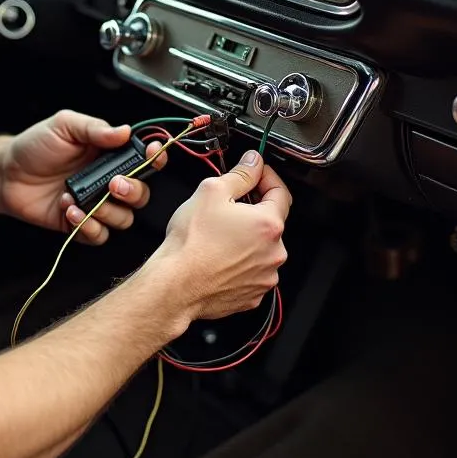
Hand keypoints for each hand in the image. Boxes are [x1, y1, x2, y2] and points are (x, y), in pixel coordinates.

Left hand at [0, 109, 165, 243]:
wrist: (6, 173)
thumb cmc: (35, 146)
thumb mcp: (65, 126)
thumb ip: (95, 129)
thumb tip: (124, 131)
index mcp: (109, 155)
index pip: (144, 160)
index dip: (155, 159)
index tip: (153, 154)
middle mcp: (107, 182)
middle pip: (141, 195)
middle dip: (133, 191)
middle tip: (114, 184)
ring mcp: (95, 205)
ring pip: (123, 219)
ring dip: (107, 212)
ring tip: (82, 200)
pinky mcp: (80, 225)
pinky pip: (99, 235)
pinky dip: (88, 226)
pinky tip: (70, 210)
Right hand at [153, 148, 290, 319]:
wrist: (176, 286)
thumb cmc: (191, 243)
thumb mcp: (211, 191)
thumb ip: (240, 174)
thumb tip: (253, 162)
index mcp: (268, 224)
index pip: (280, 192)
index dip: (266, 177)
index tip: (255, 173)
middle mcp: (274, 253)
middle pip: (270, 221)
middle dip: (252, 210)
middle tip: (227, 207)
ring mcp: (265, 277)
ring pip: (261, 248)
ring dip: (246, 238)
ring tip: (218, 236)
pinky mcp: (253, 295)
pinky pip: (252, 271)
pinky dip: (240, 262)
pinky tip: (219, 256)